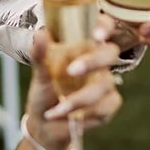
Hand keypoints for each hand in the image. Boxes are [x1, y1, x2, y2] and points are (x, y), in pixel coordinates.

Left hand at [26, 29, 123, 144]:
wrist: (45, 123)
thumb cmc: (45, 90)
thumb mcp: (40, 73)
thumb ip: (40, 55)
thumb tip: (40, 34)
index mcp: (83, 47)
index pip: (102, 27)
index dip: (105, 26)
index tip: (96, 34)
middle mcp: (98, 62)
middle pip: (110, 53)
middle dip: (93, 61)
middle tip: (70, 71)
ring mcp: (105, 83)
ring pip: (104, 85)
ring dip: (79, 99)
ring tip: (56, 111)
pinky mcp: (109, 104)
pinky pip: (105, 106)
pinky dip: (85, 114)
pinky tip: (70, 118)